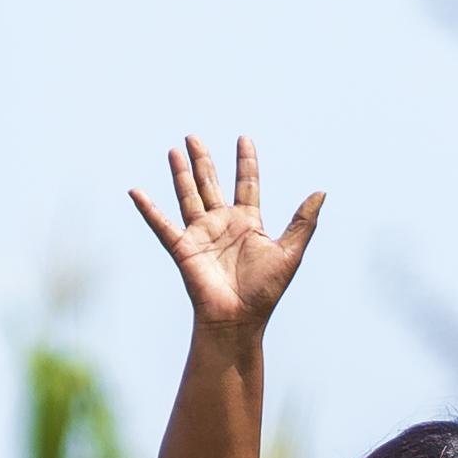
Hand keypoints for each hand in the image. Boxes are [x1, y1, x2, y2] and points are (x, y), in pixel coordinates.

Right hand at [130, 136, 323, 335]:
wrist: (238, 320)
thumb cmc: (264, 292)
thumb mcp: (290, 253)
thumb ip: (303, 222)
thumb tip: (321, 192)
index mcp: (247, 224)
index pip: (246, 184)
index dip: (246, 162)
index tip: (243, 139)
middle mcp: (222, 225)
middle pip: (211, 183)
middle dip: (203, 160)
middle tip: (193, 137)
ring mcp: (201, 235)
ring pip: (188, 196)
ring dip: (180, 174)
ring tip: (174, 150)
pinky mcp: (183, 248)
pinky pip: (162, 225)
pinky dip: (148, 209)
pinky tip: (136, 191)